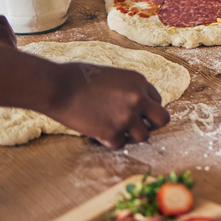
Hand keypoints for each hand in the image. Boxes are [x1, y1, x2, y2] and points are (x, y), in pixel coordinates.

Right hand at [44, 63, 170, 149]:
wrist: (57, 87)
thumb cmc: (78, 78)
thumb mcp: (112, 76)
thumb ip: (129, 89)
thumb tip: (138, 106)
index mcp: (139, 81)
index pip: (157, 100)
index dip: (146, 108)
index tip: (134, 112)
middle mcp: (138, 99)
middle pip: (163, 119)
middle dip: (152, 125)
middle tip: (138, 127)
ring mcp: (127, 117)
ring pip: (143, 137)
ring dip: (130, 136)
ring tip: (115, 130)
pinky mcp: (112, 132)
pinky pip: (120, 144)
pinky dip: (109, 141)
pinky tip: (98, 132)